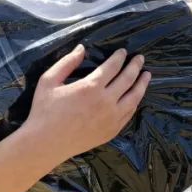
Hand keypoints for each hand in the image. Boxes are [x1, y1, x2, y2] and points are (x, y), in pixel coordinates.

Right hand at [24, 46, 150, 162]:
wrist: (46, 143)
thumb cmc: (44, 110)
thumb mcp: (48, 81)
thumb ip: (67, 63)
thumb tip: (82, 48)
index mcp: (90, 87)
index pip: (112, 67)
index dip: (119, 57)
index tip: (123, 51)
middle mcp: (106, 101)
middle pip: (127, 79)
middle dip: (135, 66)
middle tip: (140, 58)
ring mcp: (112, 117)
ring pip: (134, 97)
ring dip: (142, 84)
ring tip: (146, 75)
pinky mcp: (112, 130)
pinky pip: (129, 113)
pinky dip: (135, 102)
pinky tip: (136, 96)